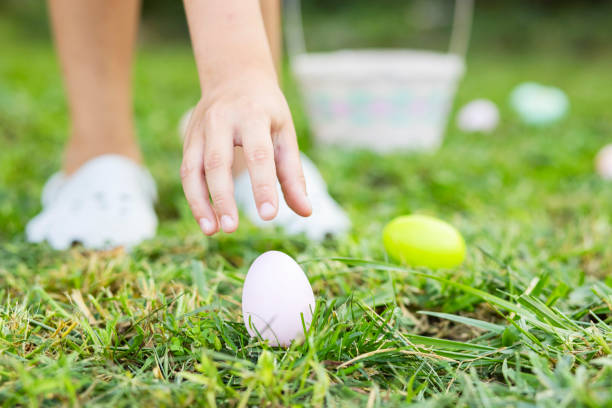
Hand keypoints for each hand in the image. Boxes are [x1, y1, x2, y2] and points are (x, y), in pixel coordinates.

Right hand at [181, 69, 311, 234]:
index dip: (263, 186)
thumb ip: (292, 174)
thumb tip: (305, 212)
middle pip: (217, 162)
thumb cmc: (266, 111)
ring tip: (213, 231)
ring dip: (200, 203)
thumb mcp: (285, 134)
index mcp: (253, 116)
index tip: (269, 216)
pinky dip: (194, 198)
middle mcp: (221, 120)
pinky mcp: (188, 139)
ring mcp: (200, 129)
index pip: (258, 154)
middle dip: (222, 198)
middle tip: (232, 229)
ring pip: (194, 169)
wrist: (234, 77)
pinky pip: (187, 172)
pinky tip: (206, 220)